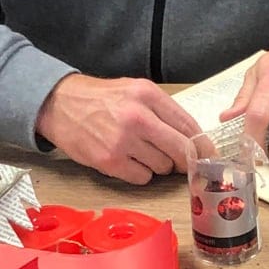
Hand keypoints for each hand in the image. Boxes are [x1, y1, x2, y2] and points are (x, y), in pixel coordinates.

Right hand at [36, 74, 200, 183]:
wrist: (58, 104)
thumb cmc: (102, 99)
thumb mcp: (136, 90)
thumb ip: (165, 111)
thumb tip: (195, 139)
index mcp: (148, 95)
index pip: (189, 125)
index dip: (203, 145)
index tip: (210, 156)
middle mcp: (138, 117)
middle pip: (181, 150)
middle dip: (186, 160)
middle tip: (185, 164)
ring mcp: (123, 141)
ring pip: (163, 167)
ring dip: (159, 165)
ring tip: (141, 152)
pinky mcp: (110, 161)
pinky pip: (143, 178)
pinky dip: (140, 174)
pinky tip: (128, 161)